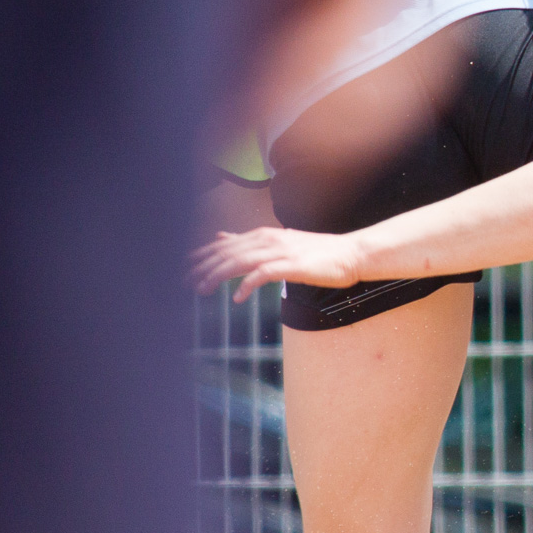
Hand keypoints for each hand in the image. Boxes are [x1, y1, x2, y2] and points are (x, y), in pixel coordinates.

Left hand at [189, 227, 364, 302]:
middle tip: (184, 282)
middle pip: (227, 252)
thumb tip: (221, 237)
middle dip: (202, 267)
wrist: (350, 254)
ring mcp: (280, 251)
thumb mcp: (279, 242)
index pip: (224, 244)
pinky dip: (247, 285)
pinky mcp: (292, 265)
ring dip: (218, 276)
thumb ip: (249, 242)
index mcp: (263, 235)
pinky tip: (238, 298)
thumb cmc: (317, 253)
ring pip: (239, 261)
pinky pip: (262, 274)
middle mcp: (268, 239)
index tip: (182, 267)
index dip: (201, 256)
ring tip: (203, 289)